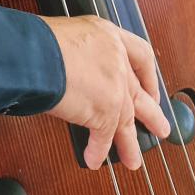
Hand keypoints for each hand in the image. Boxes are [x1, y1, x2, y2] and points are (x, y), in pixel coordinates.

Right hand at [41, 15, 170, 170]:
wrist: (34, 53)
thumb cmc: (40, 40)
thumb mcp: (69, 35)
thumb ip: (83, 53)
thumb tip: (74, 71)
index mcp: (109, 36)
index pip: (141, 54)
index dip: (148, 76)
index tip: (150, 89)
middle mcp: (117, 60)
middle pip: (139, 93)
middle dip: (151, 114)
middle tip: (160, 128)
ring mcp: (115, 87)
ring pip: (127, 119)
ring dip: (129, 143)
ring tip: (133, 160)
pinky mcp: (105, 111)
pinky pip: (103, 137)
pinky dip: (98, 150)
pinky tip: (94, 159)